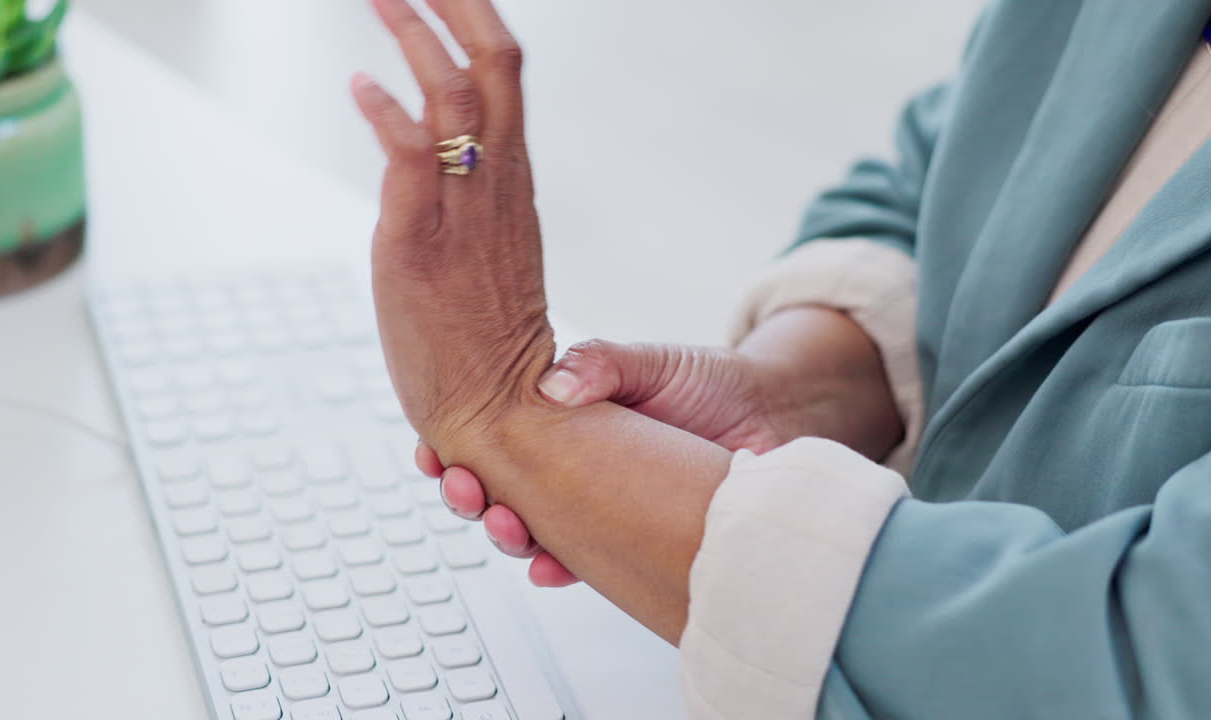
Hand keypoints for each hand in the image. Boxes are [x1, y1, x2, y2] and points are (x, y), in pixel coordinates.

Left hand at [352, 0, 552, 458]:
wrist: (504, 409)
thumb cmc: (489, 335)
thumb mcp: (492, 246)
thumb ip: (472, 193)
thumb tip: (435, 152)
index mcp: (515, 182)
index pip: (504, 75)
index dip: (473, 19)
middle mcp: (498, 185)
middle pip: (495, 64)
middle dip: (457, 2)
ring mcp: (463, 213)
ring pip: (455, 95)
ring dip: (415, 35)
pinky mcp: (420, 245)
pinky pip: (410, 159)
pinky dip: (386, 114)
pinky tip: (358, 85)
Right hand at [417, 339, 793, 584]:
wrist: (776, 417)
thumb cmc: (711, 382)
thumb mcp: (652, 362)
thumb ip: (602, 365)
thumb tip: (553, 383)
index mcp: (562, 415)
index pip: (491, 433)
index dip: (453, 445)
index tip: (434, 450)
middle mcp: (572, 462)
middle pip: (498, 484)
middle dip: (469, 492)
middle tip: (465, 487)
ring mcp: (597, 501)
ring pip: (532, 526)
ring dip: (508, 532)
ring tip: (505, 524)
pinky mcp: (631, 535)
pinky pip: (584, 558)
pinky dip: (561, 566)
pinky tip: (550, 568)